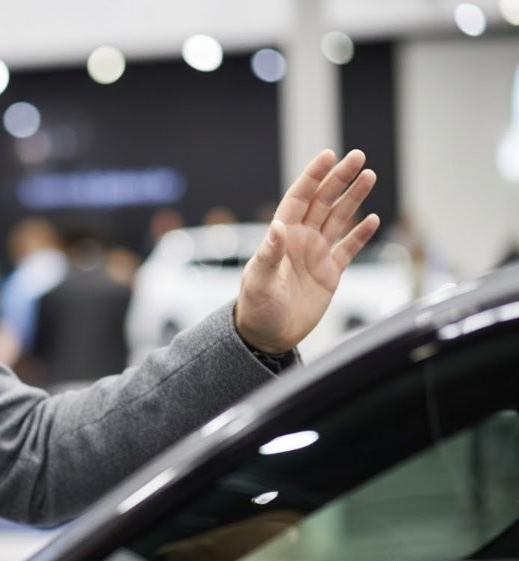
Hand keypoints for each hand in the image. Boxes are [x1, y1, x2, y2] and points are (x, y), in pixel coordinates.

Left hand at [235, 149, 379, 352]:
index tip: (328, 156)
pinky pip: (348, 248)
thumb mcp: (260, 280)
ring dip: (354, 198)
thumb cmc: (256, 307)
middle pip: (323, 201)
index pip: (299, 198)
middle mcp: (300, 240)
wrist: (267, 336)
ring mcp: (316, 254)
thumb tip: (277, 226)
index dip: (313, 176)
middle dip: (339, 178)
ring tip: (369, 176)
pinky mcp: (330, 273)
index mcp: (282, 236)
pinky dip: (360, 235)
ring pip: (338, 219)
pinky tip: (373, 219)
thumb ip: (270, 253)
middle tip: (358, 156)